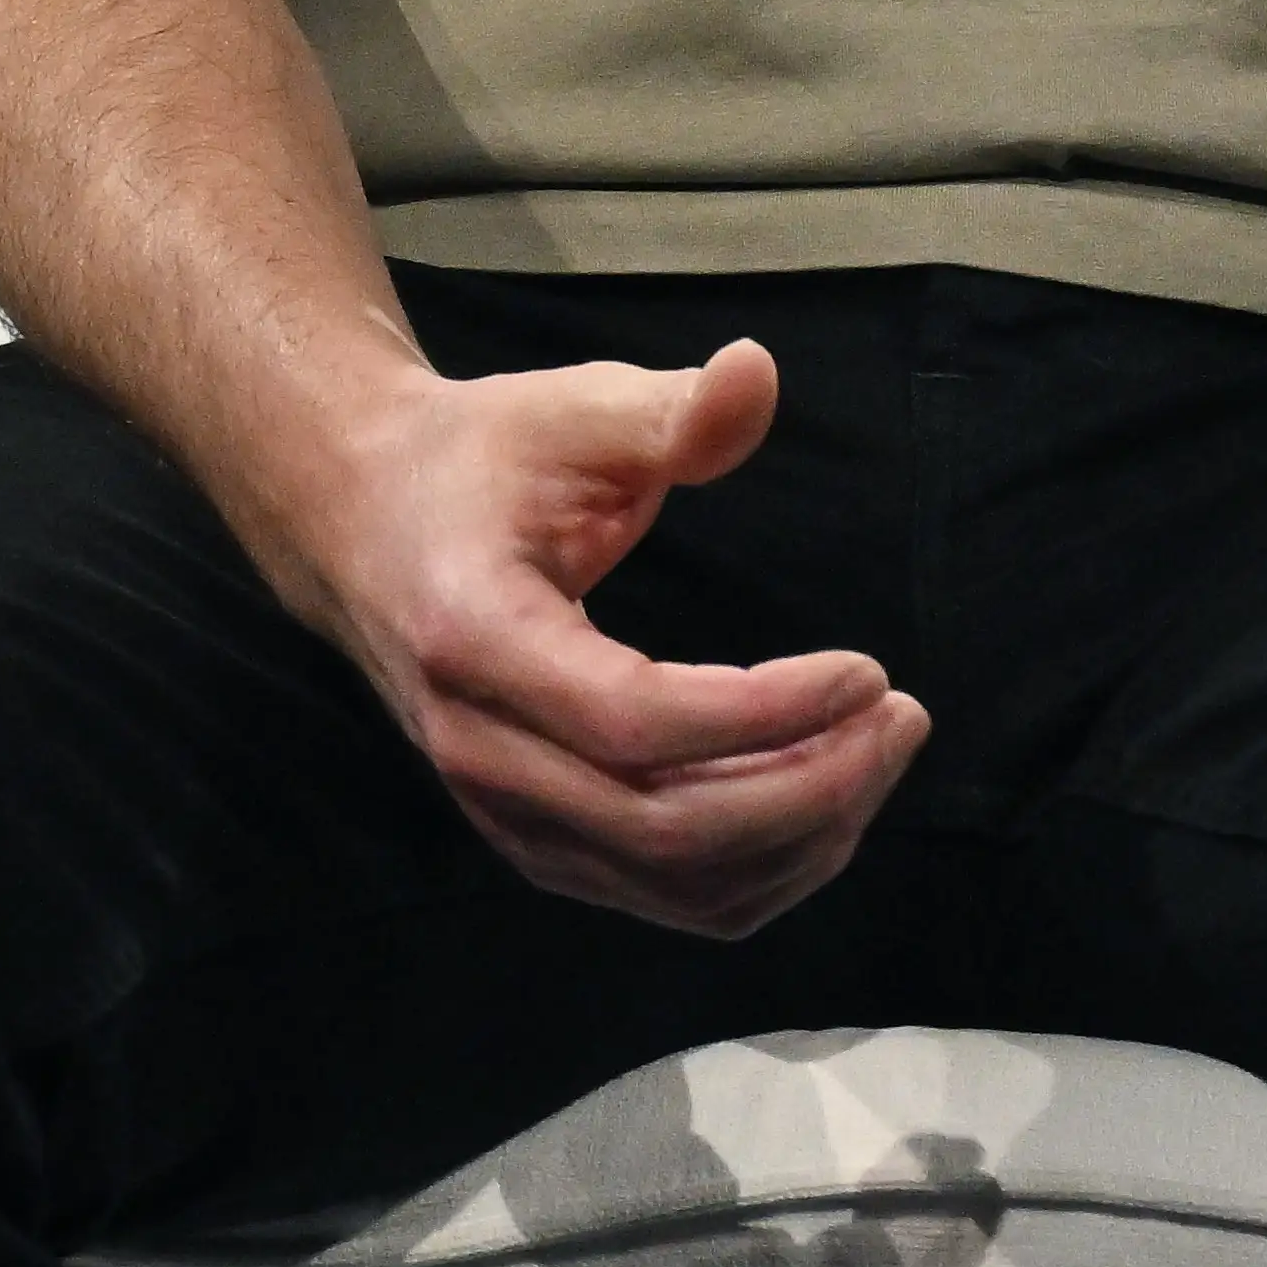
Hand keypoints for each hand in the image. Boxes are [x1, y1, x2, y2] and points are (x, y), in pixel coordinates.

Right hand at [262, 340, 924, 934]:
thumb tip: (758, 370)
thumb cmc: (479, 460)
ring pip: (675, 884)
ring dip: (800, 836)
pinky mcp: (539, 843)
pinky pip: (667, 896)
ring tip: (879, 748)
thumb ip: (671, 410)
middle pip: (664, 829)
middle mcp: (480, 752)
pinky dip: (763, 866)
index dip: (765, 713)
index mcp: (475, 638)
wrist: (364, 528)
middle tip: (901, 717)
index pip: (634, 722)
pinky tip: (826, 791)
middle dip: (810, 788)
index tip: (868, 671)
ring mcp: (504, 815)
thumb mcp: (569, 411)